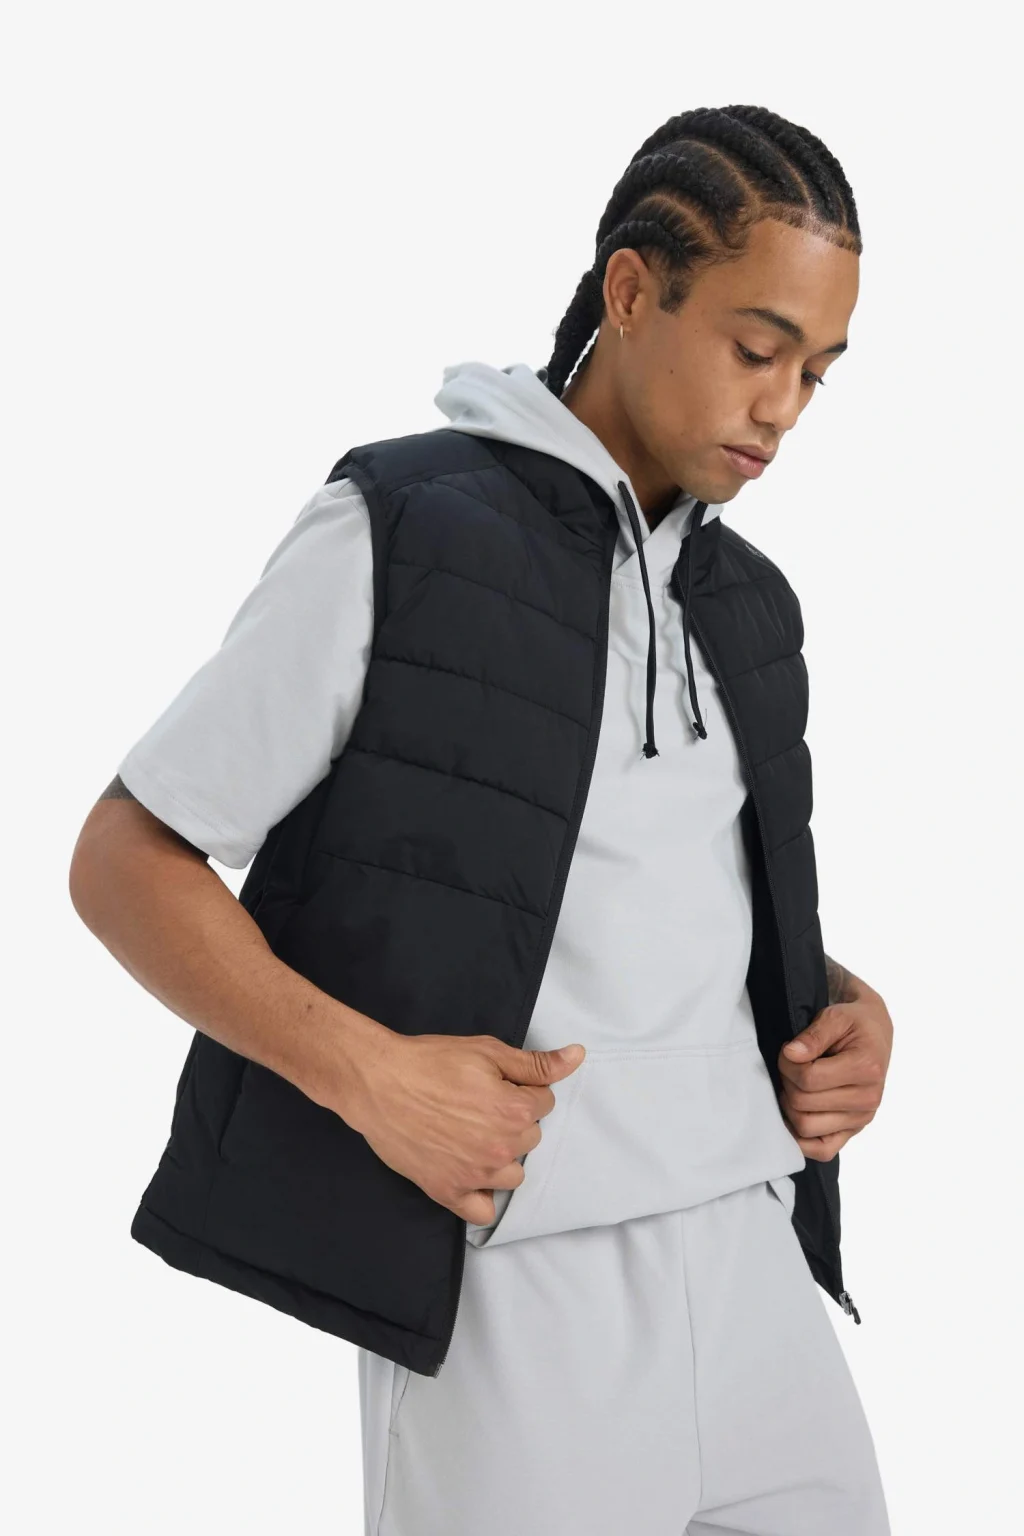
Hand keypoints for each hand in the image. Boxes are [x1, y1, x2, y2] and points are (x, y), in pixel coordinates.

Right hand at [339, 1030, 586, 1224]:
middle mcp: (501, 1148)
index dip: (522, 1090)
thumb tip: (577, 1057)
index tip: (496, 1084)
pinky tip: (470, 1173)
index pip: (545, 1104)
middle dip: (514, 1122)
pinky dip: (482, 1196)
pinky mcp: (448, 1191)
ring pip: (513, 1175)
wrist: (378, 1082)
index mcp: (516, 1111)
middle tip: (479, 1105)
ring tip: (473, 1136)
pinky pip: (484, 1211)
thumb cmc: (431, 1062)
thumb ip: (536, 1063)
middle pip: (530, 1139)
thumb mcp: (487, 1051)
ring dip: (502, 1157)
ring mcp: (475, 1174)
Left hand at [777, 981, 892, 1161]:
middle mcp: (868, 1099)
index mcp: (866, 1069)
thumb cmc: (855, 1024)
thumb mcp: (836, 1016)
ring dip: (790, 1106)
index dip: (787, 1063)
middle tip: (791, 1066)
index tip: (789, 1051)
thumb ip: (813, 1035)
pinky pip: (822, 1150)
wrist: (875, 1033)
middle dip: (786, 1082)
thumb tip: (792, 1054)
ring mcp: (861, 1119)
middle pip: (803, 1104)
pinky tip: (794, 1115)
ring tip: (796, 1085)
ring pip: (806, 1128)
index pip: (808, 1079)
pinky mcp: (853, 1131)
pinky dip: (801, 1139)